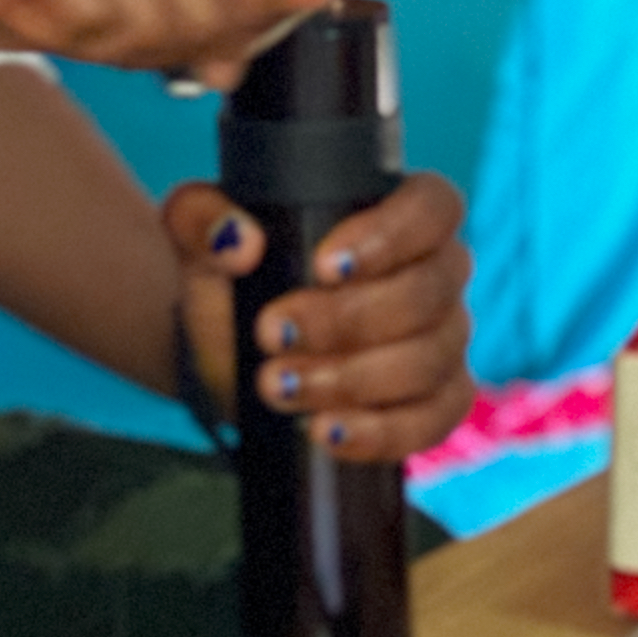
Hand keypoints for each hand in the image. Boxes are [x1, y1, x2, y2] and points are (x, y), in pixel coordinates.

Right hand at [0, 0, 339, 83]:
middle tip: (119, 39)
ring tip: (71, 21)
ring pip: (156, 14)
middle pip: (216, 0)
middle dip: (175, 46)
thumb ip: (238, 4)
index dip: (251, 16)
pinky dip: (68, 37)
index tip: (207, 46)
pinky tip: (36, 12)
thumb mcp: (155, 8)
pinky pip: (91, 17)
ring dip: (115, 46)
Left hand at [164, 172, 475, 465]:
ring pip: (429, 361)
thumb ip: (202, 216)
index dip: (392, 235)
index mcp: (391, 210)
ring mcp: (442, 340)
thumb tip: (239, 241)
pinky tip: (325, 430)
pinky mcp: (436, 402)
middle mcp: (433, 272)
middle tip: (272, 334)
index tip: (324, 267)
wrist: (224, 346)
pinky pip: (434, 421)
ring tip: (278, 385)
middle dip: (347, 321)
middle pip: (429, 292)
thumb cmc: (227, 272)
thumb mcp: (196, 233)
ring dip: (351, 380)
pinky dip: (380, 431)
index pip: (433, 205)